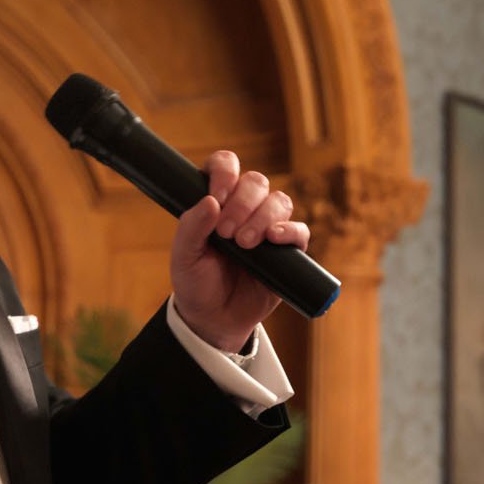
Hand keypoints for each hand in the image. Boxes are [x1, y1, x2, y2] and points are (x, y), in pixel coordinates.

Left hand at [169, 152, 308, 354]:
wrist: (214, 319)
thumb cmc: (196, 283)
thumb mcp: (183, 256)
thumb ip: (191, 227)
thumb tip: (210, 201)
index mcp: (217, 200)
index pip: (225, 165)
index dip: (224, 172)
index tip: (216, 196)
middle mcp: (244, 208)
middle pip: (256, 182)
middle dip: (242, 203)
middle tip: (226, 233)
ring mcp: (268, 227)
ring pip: (278, 201)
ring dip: (262, 217)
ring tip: (244, 243)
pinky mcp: (288, 251)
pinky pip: (299, 231)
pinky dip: (289, 231)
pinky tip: (273, 239)